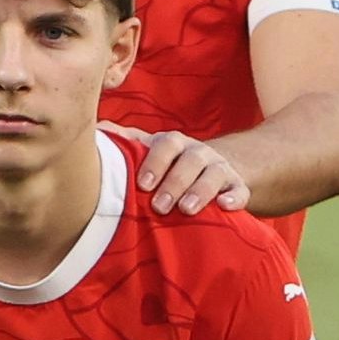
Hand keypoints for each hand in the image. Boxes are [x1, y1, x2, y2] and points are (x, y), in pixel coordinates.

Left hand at [134, 130, 250, 213]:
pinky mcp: (237, 186)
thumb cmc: (168, 164)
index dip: (155, 162)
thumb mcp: (149, 150)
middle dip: (175, 183)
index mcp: (173, 143)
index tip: (142, 185)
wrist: (210, 170)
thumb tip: (98, 129)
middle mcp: (198, 152)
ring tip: (186, 209)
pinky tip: (225, 206)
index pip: (166, 145)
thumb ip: (127, 143)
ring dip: (201, 191)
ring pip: (215, 175)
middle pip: (191, 161)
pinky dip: (235, 197)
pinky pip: (240, 190)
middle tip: (159, 206)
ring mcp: (220, 168)